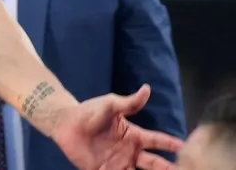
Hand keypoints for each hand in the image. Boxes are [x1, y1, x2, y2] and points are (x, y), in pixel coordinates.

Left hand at [50, 84, 183, 169]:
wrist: (65, 123)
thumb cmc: (89, 111)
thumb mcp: (110, 105)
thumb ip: (129, 102)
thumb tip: (146, 89)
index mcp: (134, 136)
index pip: (158, 140)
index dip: (171, 144)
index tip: (185, 147)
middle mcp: (130, 152)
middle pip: (155, 164)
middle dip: (168, 168)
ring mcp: (118, 163)